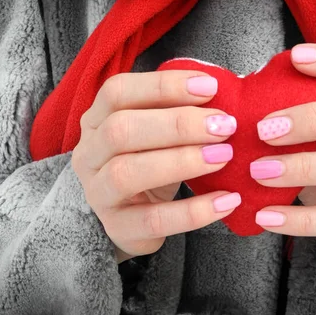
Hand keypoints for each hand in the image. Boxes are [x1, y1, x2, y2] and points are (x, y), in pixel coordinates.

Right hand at [72, 71, 240, 262]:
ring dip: (181, 161)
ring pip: (127, 172)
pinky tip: (227, 201)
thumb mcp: (156, 134)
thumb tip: (222, 94)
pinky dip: (194, 211)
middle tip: (223, 125)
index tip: (210, 87)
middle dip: (178, 124)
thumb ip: (176, 112)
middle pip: (120, 130)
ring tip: (224, 156)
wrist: (132, 221)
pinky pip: (154, 221)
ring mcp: (98, 194)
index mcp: (95, 120)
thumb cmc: (150, 163)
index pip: (117, 92)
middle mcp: (89, 154)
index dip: (163, 86)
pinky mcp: (118, 228)